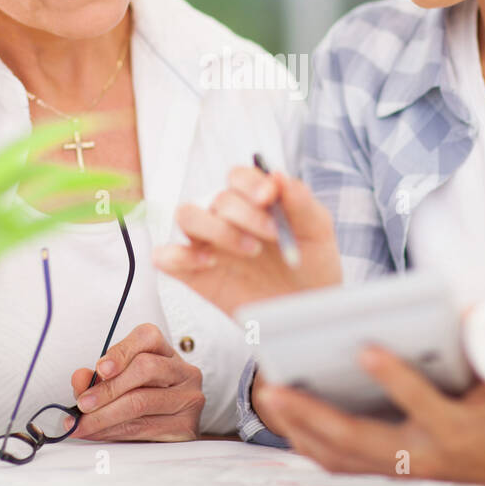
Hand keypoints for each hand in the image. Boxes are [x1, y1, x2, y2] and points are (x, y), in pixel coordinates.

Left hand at [66, 323, 203, 441]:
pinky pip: (143, 428)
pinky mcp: (185, 427)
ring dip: (105, 415)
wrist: (170, 436)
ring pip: (141, 401)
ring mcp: (188, 399)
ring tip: (83, 423)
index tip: (100, 368)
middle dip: (107, 388)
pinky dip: (114, 431)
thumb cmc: (145, 404)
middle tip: (83, 403)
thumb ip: (98, 380)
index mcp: (166, 353)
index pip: (147, 337)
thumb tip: (80, 378)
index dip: (121, 351)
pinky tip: (97, 432)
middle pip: (145, 368)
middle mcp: (183, 372)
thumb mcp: (120, 385)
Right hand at [152, 165, 341, 315]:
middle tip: (274, 234)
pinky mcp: (194, 274)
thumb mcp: (317, 231)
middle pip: (217, 198)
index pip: (238, 176)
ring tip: (250, 250)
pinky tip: (208, 263)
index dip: (250, 183)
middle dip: (245, 214)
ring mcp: (208, 244)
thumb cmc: (311, 265)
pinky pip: (167, 257)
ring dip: (216, 229)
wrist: (308, 309)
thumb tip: (278, 176)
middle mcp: (227, 218)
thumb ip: (301, 202)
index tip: (270, 197)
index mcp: (253, 200)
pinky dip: (178, 255)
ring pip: (187, 216)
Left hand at [256, 346, 484, 485]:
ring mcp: (405, 469)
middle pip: (359, 440)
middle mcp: (425, 456)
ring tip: (270, 394)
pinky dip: (308, 438)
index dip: (394, 377)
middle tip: (276, 386)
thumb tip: (459, 309)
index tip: (365, 348)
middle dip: (313, 413)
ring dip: (300, 427)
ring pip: (341, 457)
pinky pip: (339, 462)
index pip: (422, 404)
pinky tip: (286, 413)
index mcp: (457, 429)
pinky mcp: (391, 471)